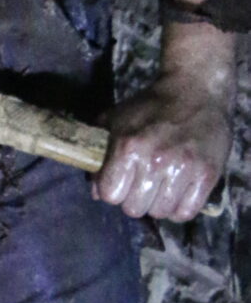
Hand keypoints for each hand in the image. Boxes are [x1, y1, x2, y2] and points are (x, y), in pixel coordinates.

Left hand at [95, 15, 235, 222]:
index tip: (120, 181)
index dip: (112, 190)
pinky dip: (180, 208)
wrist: (195, 90)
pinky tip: (177, 192)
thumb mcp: (116, 121)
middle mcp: (154, 160)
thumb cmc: (151, 107)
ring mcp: (183, 168)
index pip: (110, 195)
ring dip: (158, 203)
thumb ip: (99, 155)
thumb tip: (95, 191)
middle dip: (134, 198)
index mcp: (128, 147)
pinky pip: (186, 212)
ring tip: (161, 185)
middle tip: (142, 183)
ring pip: (160, 213)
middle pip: (134, 209)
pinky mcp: (206, 175)